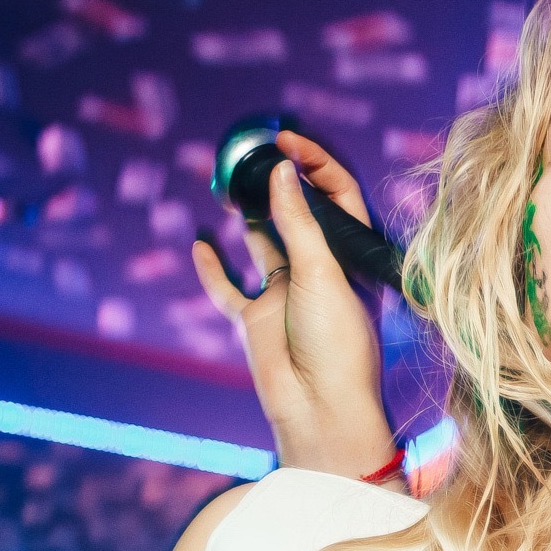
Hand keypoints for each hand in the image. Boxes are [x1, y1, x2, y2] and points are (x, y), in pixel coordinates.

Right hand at [191, 130, 397, 482]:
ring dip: (249, 215)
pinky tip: (201, 244)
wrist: (320, 408)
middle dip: (280, 182)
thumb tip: (283, 171)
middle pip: (299, 214)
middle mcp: (320, 271)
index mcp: (350, 258)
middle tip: (254, 153)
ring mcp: (286, 293)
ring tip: (231, 184)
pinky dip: (211, 267)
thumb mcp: (322, 273)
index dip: (315, 164)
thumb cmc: (339, 345)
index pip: (337, 196)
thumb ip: (298, 222)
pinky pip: (227, 287)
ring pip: (263, 243)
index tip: (285, 141)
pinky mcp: (256, 318)